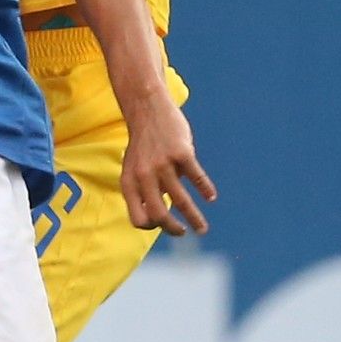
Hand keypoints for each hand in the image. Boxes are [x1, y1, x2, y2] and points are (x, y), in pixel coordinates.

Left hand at [120, 97, 216, 236]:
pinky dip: (205, 190)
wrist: (147, 108)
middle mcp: (144, 176)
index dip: (152, 226)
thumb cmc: (143, 144)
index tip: (163, 225)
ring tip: (202, 229)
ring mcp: (163, 164)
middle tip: (184, 233)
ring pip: (181, 201)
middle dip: (173, 230)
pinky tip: (210, 197)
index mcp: (129, 182)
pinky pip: (196, 178)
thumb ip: (143, 191)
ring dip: (195, 219)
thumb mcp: (134, 168)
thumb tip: (159, 219)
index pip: (138, 218)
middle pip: (159, 215)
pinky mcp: (181, 153)